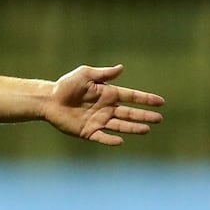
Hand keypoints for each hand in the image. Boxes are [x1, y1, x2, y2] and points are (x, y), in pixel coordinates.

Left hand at [44, 64, 163, 145]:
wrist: (49, 100)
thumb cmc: (66, 85)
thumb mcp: (86, 74)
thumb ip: (104, 74)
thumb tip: (121, 68)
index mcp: (108, 94)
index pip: (131, 97)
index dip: (145, 99)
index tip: (160, 102)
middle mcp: (106, 108)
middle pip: (129, 113)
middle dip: (144, 115)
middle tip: (159, 118)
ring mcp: (98, 121)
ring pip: (120, 125)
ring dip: (133, 127)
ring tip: (147, 129)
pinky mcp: (88, 132)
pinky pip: (102, 137)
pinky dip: (111, 140)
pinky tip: (120, 140)